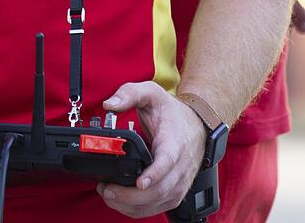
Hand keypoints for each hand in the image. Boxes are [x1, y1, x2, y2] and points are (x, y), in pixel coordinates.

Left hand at [95, 82, 205, 218]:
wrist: (197, 125)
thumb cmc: (173, 113)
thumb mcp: (152, 93)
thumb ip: (129, 93)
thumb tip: (109, 104)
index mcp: (175, 142)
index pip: (168, 161)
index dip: (154, 174)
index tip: (139, 182)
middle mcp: (181, 166)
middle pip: (161, 189)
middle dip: (131, 195)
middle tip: (107, 190)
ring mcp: (180, 181)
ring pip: (160, 202)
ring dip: (132, 205)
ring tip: (108, 195)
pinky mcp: (176, 191)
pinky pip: (159, 207)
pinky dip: (139, 210)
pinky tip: (121, 203)